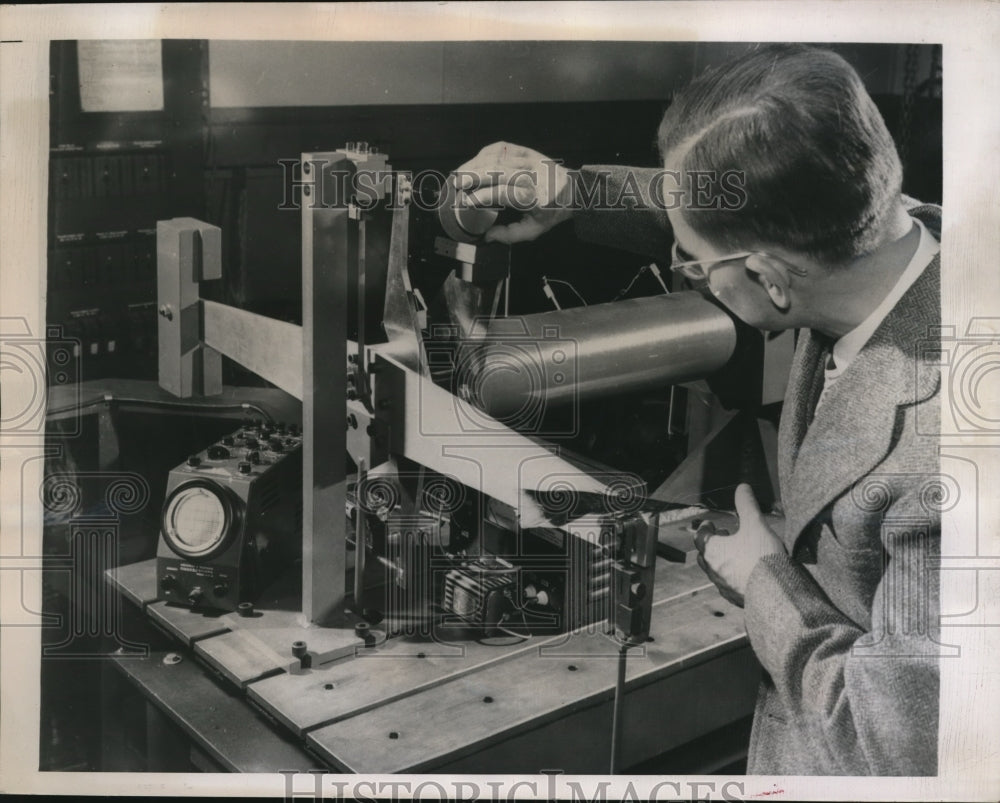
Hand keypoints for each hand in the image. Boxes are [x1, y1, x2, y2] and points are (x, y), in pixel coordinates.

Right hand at [452, 142, 575, 243]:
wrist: (572, 191)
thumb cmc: (550, 212)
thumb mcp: (533, 230)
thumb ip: (508, 235)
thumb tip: (486, 236)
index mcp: (533, 197)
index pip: (504, 193)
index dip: (483, 197)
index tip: (467, 201)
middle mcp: (531, 176)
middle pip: (498, 171)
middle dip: (474, 176)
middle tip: (456, 183)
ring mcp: (529, 160)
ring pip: (497, 158)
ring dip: (475, 164)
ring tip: (460, 172)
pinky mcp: (526, 150)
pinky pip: (502, 147)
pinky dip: (485, 153)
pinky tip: (475, 161)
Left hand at [694, 484, 785, 607]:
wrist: (775, 594)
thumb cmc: (762, 557)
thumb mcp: (755, 524)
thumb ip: (747, 505)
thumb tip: (742, 487)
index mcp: (713, 551)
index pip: (700, 537)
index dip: (705, 529)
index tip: (711, 524)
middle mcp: (713, 570)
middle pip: (704, 555)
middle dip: (712, 544)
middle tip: (724, 536)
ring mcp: (723, 586)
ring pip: (715, 570)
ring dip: (721, 559)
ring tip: (736, 552)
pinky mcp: (735, 598)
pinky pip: (727, 584)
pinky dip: (731, 574)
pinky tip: (745, 571)